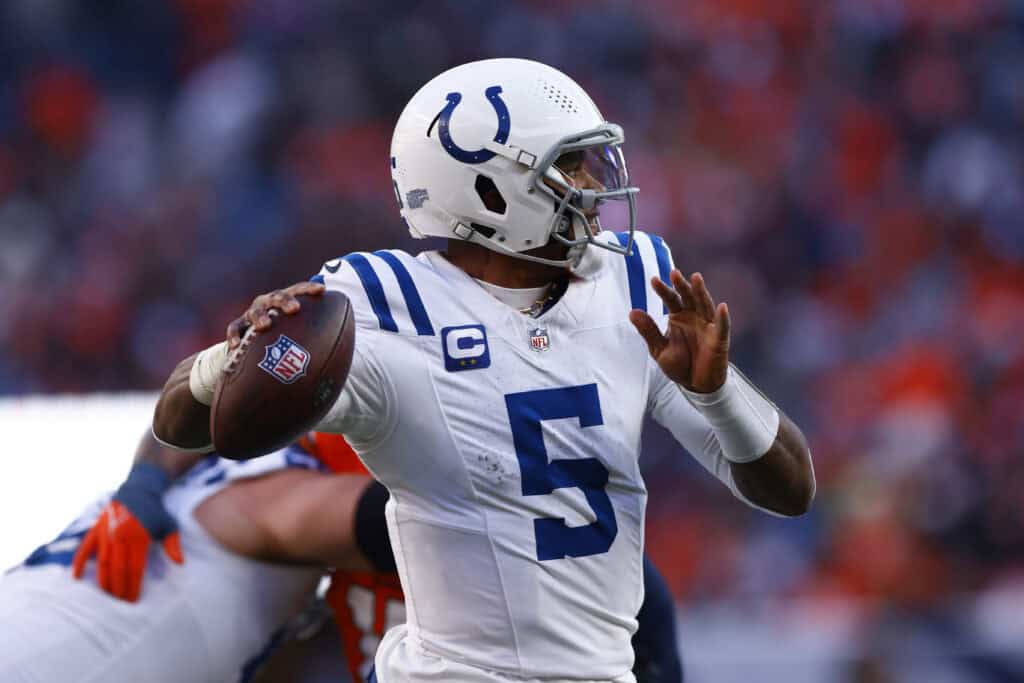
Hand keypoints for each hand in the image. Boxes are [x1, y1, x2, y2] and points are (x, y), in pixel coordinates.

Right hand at [71, 464, 182, 601]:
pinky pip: (85, 548)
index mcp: (139, 537)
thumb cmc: (157, 511)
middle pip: (117, 569)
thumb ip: (173, 544)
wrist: (140, 489)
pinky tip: (75, 577)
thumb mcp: (169, 525)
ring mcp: (106, 533)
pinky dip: (78, 562)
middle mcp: (121, 536)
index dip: (133, 586)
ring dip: (102, 582)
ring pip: (102, 563)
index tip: (132, 600)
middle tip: (118, 604)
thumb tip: (180, 563)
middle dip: (118, 589)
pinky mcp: (96, 528)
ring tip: (104, 597)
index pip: (135, 569)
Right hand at [226, 281, 325, 350]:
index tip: (322, 290)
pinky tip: (236, 345)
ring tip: (265, 325)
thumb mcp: (298, 333)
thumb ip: (315, 337)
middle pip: (277, 297)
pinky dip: (234, 335)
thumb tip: (341, 355)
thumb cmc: (284, 337)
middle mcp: (269, 303)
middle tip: (295, 309)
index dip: (309, 289)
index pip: (299, 290)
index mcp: (286, 301)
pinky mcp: (239, 326)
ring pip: (255, 311)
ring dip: (260, 316)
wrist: (253, 343)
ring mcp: (252, 313)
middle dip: (285, 301)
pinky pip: (235, 328)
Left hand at [629, 270, 730, 392]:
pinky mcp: (719, 338)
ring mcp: (708, 325)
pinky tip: (722, 307)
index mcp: (678, 317)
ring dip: (701, 292)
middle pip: (688, 296)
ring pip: (705, 305)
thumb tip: (632, 312)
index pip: (671, 299)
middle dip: (681, 285)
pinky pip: (722, 326)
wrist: (696, 384)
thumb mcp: (659, 349)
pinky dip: (723, 317)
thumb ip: (648, 331)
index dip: (663, 290)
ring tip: (696, 278)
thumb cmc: (679, 364)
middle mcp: (694, 316)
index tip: (654, 280)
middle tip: (674, 273)